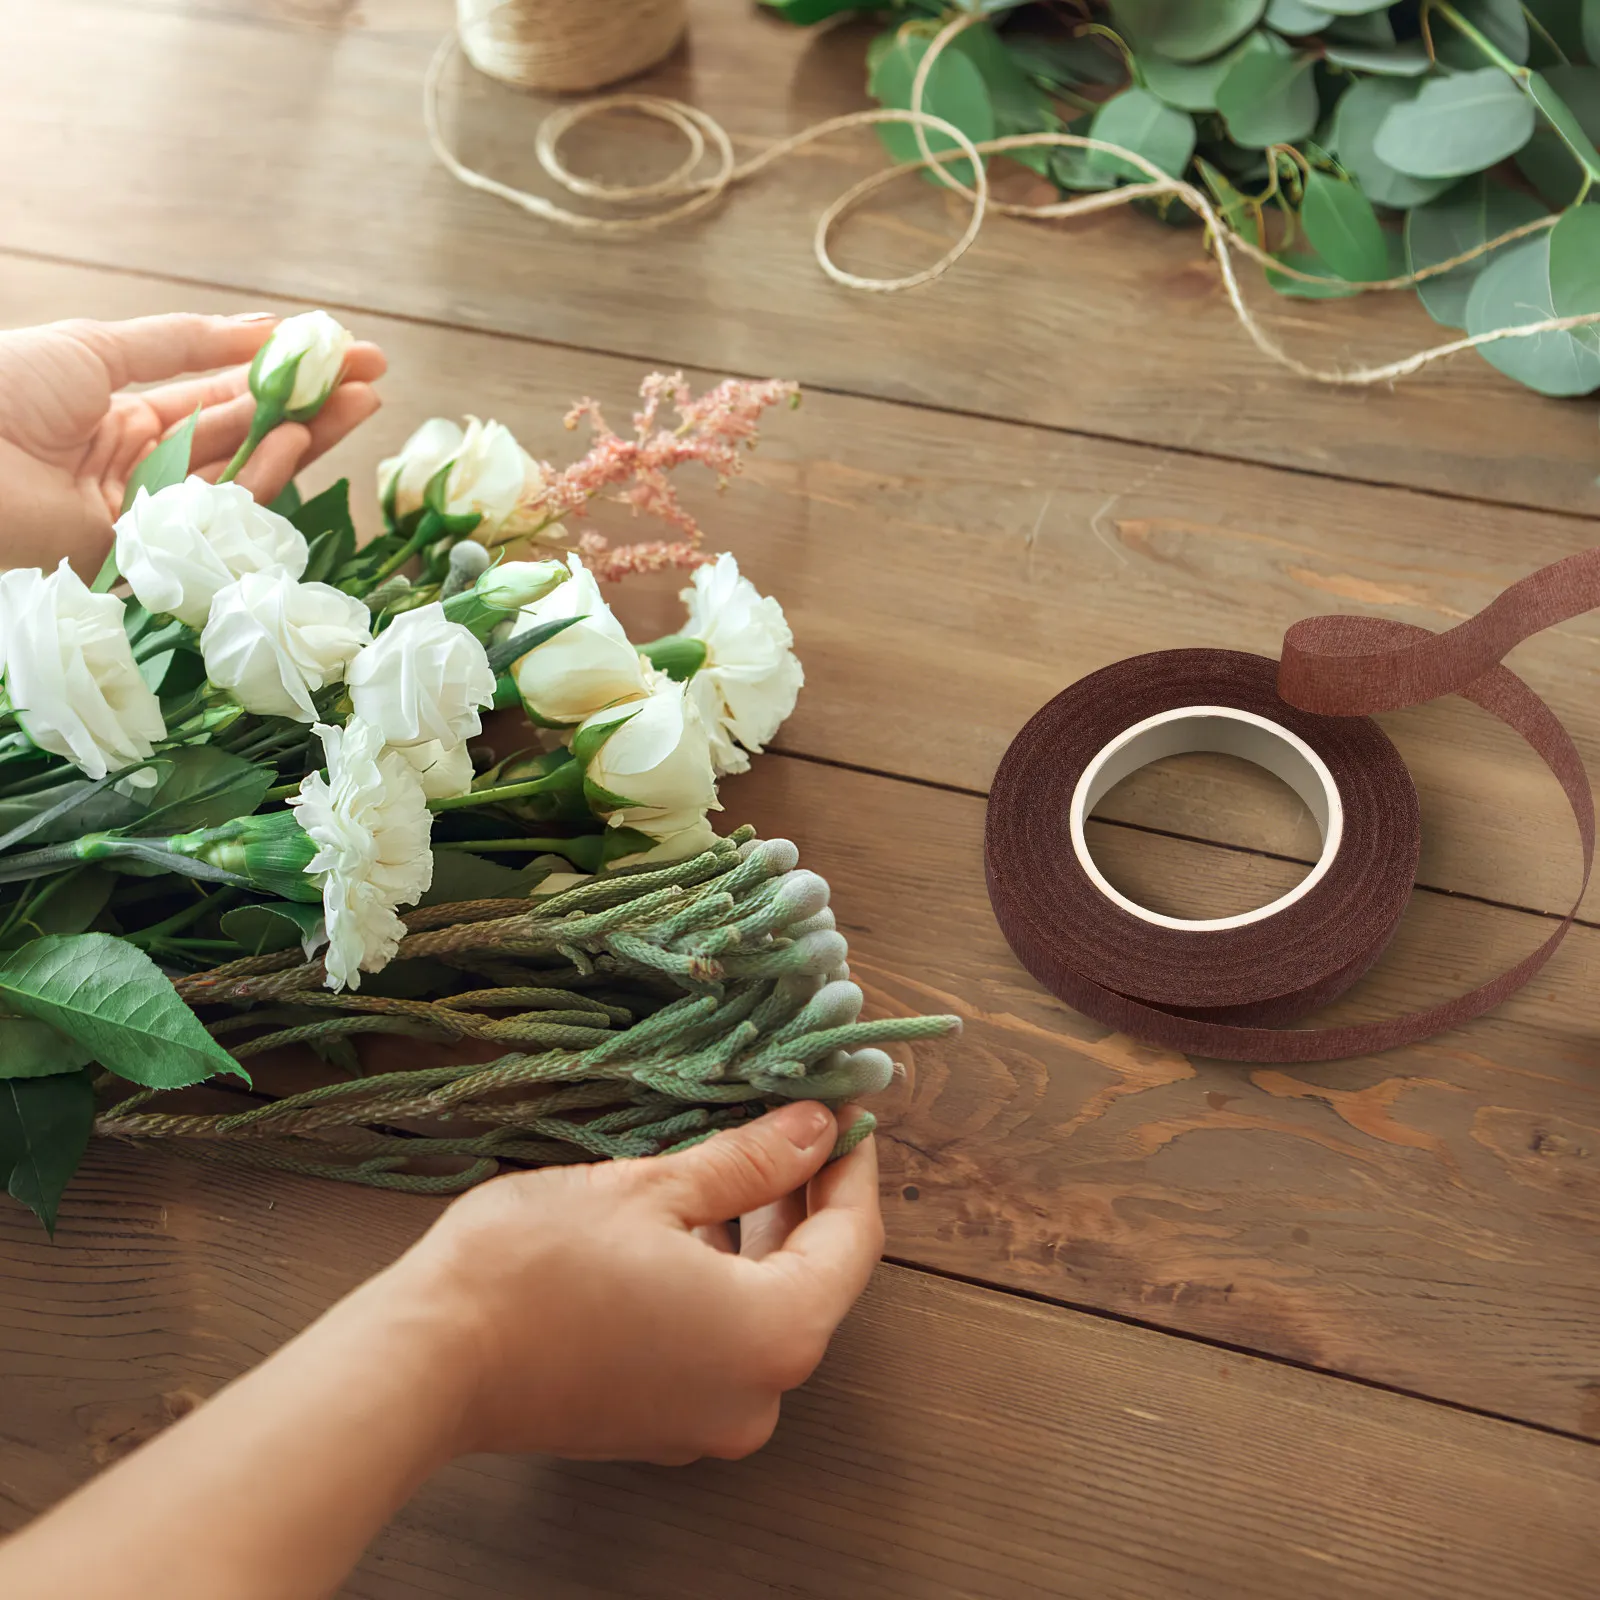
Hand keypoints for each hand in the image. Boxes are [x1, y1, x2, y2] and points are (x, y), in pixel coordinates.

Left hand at [0, 312, 385, 575]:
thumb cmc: (2, 391)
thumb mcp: (97, 349)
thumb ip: (183, 343)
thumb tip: (262, 328)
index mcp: (122, 417)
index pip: (220, 398)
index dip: (279, 376)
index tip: (338, 355)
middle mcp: (145, 468)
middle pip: (246, 438)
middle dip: (312, 408)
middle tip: (373, 380)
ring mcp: (152, 513)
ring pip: (246, 475)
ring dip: (306, 437)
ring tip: (358, 402)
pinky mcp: (155, 553)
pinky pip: (221, 513)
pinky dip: (263, 474)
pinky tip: (298, 436)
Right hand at [386, 1101, 883, 1464]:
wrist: (427, 1360)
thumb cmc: (535, 1267)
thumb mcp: (655, 1188)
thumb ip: (751, 1161)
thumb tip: (818, 1129)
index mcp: (775, 1336)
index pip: (852, 1240)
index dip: (852, 1166)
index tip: (845, 1109)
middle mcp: (757, 1396)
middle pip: (811, 1277)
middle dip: (804, 1195)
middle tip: (793, 1117)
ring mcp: (704, 1420)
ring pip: (761, 1307)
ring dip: (756, 1233)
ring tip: (737, 1151)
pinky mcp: (657, 1421)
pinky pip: (717, 1338)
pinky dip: (717, 1277)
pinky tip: (690, 1214)